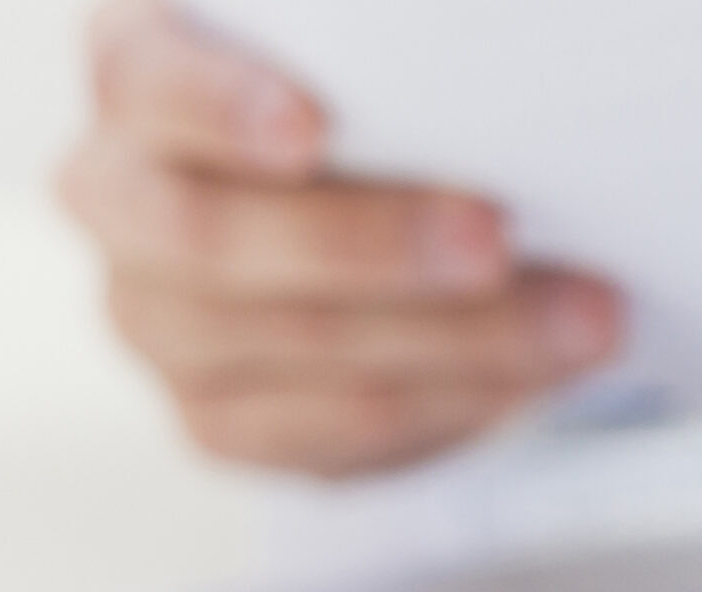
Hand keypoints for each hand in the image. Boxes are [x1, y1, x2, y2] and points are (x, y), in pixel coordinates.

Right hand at [60, 1, 623, 474]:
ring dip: (464, 336)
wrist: (370, 241)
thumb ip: (384, 60)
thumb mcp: (364, 67)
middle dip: (375, 243)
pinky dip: (458, 399)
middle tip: (497, 237)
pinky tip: (538, 375)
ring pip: (307, 342)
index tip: (311, 126)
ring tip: (583, 318)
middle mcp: (118, 198)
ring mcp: (158, 321)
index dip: (224, 109)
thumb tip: (491, 57)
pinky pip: (345, 424)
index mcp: (139, 75)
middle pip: (220, 238)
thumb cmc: (372, 120)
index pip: (150, 85)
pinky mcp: (220, 420)